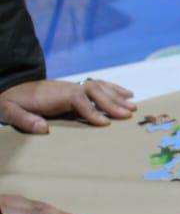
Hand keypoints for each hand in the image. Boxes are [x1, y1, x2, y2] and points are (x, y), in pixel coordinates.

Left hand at [0, 79, 135, 132]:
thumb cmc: (12, 102)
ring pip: (99, 87)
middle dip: (112, 103)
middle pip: (94, 91)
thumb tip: (43, 128)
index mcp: (54, 96)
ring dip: (117, 96)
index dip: (92, 111)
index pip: (78, 100)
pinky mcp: (76, 88)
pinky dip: (114, 88)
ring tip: (133, 106)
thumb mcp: (9, 111)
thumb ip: (24, 120)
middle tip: (128, 114)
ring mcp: (73, 86)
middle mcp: (67, 88)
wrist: (10, 88)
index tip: (105, 123)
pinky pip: (99, 85)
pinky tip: (127, 93)